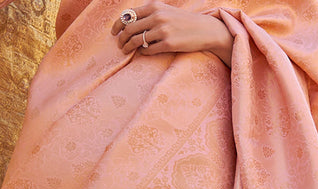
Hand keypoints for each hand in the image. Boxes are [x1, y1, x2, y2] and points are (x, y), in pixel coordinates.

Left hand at [112, 2, 232, 65]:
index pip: (129, 15)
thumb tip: (130, 22)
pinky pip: (148, 50)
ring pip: (137, 40)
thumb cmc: (183, 21)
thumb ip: (149, 14)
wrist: (204, 29)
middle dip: (121, 39)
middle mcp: (157, 17)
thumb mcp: (166, 11)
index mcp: (154, 7)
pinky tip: (143, 53)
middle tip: (120, 45)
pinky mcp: (168, 44)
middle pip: (130, 29)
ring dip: (129, 47)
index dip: (117, 25)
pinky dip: (143, 52)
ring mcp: (163, 31)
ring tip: (126, 51)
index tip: (114, 33)